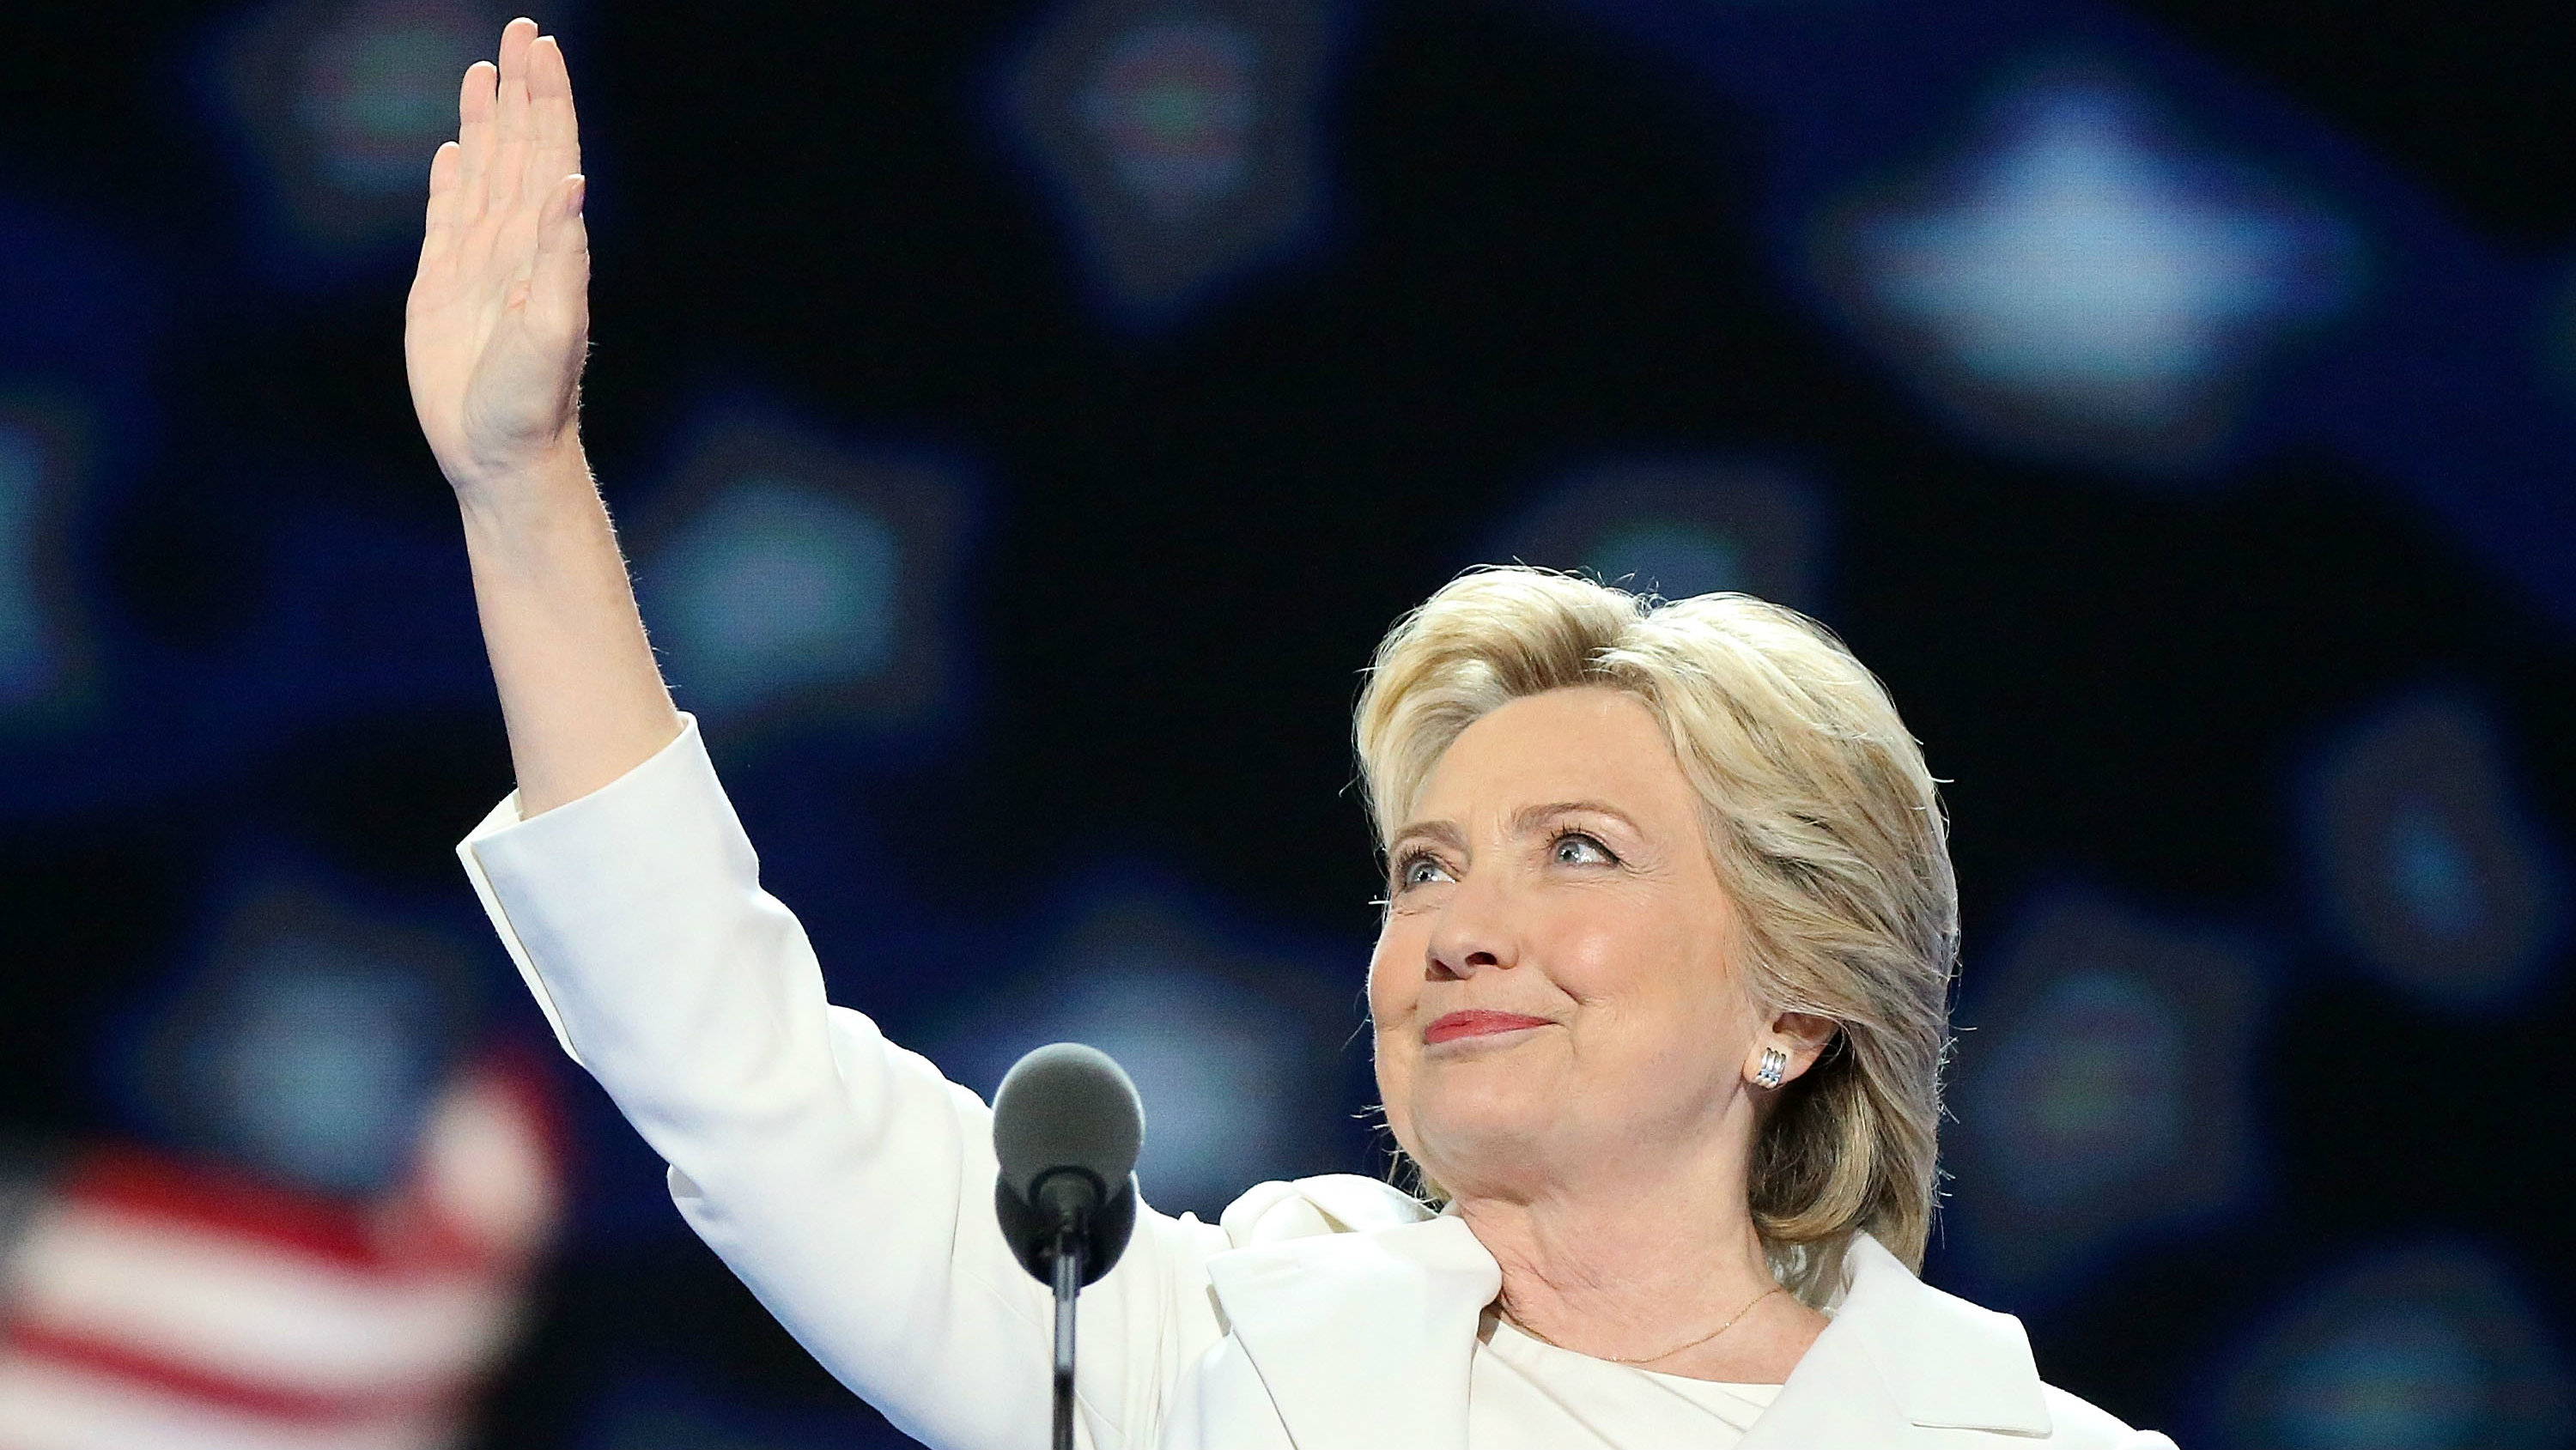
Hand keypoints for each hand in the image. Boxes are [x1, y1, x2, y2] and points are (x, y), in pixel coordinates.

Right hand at [406, 19, 589, 494]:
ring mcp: (479, 263)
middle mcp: (517, 245)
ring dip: (486, 121)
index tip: (542, 46)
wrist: (501, 455)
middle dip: (522, 89)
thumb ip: (563, 258)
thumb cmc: (533, 406)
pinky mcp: (441, 287)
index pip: (551, 154)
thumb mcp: (553, 331)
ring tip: (486, 71)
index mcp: (548, 248)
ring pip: (483, 172)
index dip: (548, 100)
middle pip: (519, 149)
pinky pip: (447, 217)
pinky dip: (451, 179)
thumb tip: (572, 183)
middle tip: (521, 30)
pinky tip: (456, 149)